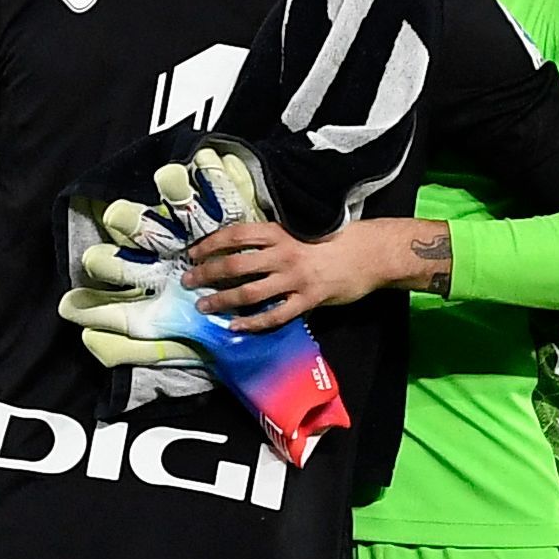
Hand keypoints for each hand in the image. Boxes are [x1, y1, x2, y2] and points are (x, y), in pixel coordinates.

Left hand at [63, 150, 348, 466]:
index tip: (192, 252)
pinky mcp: (308, 300)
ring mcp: (295, 279)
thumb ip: (273, 240)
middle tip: (188, 281)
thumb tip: (241, 249)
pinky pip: (274, 315)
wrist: (370, 254)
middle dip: (207, 274)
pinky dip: (252, 322)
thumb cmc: (334, 240)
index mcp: (279, 232)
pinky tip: (236, 327)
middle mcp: (283, 254)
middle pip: (235, 265)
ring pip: (249, 292)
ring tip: (204, 308)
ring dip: (222, 301)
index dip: (210, 244)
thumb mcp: (300, 231)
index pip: (235, 236)